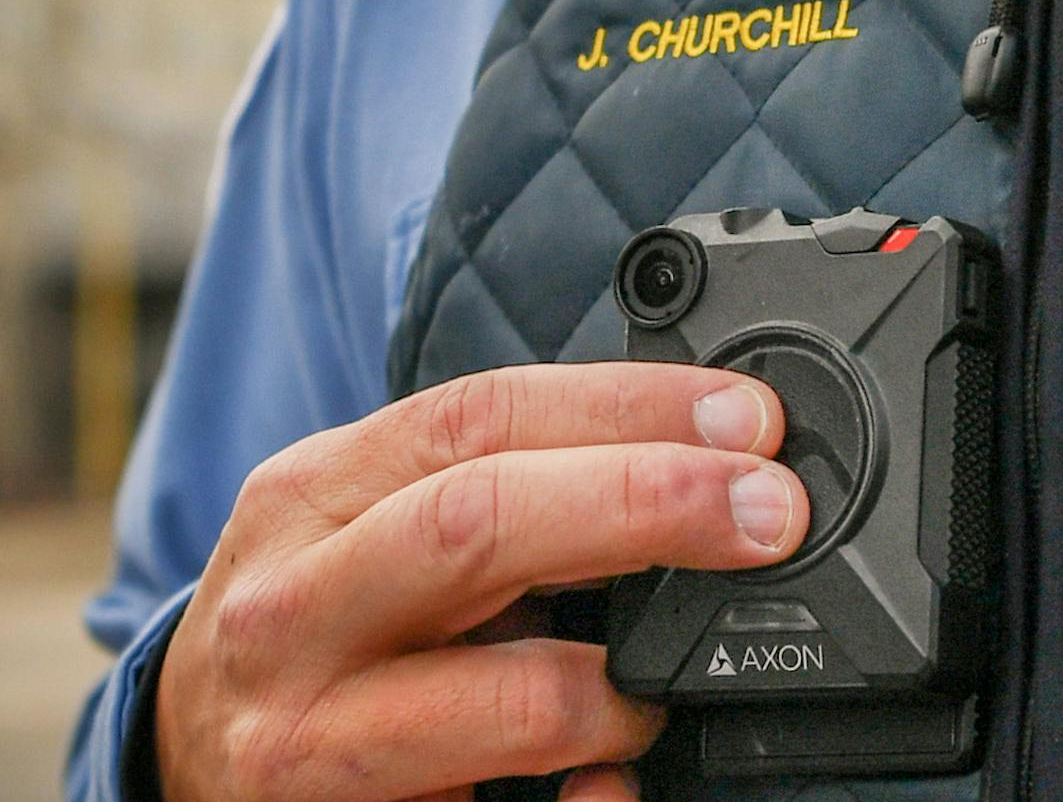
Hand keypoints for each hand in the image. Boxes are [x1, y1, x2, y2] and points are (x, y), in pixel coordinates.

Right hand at [156, 363, 805, 801]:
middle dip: (646, 506)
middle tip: (771, 515)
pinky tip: (610, 790)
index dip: (630, 408)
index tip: (750, 420)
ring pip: (495, 701)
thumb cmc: (321, 617)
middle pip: (480, 525)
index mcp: (316, 492)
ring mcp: (302, 742)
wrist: (182, 758)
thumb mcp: (375, 518)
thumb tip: (703, 450)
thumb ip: (503, 478)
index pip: (485, 414)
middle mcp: (293, 608)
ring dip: (614, 692)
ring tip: (663, 691)